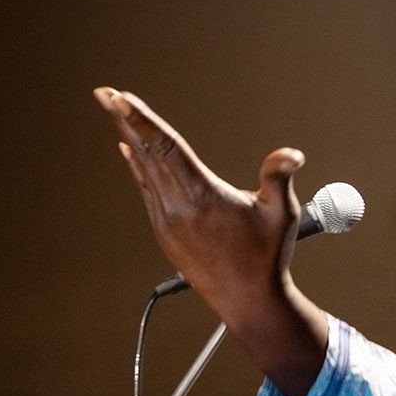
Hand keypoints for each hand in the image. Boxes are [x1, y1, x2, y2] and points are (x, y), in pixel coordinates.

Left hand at [93, 86, 303, 314]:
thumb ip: (279, 176)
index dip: (142, 119)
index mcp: (201, 196)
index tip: (120, 98)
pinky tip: (130, 151)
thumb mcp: (281, 213)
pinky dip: (137, 166)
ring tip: (116, 113)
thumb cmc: (266, 258)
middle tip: (104, 93)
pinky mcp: (164, 233)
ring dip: (129, 139)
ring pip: (143, 170)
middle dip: (124, 120)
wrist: (247, 303)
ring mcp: (166, 221)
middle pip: (146, 153)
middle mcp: (176, 208)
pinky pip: (146, 190)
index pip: (166, 147)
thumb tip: (291, 154)